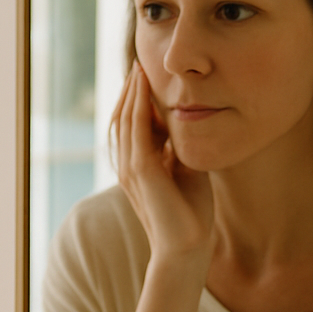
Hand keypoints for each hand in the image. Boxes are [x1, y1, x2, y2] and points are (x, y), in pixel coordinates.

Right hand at [111, 61, 214, 259]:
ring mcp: (131, 167)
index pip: (132, 126)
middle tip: (138, 64)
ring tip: (139, 70)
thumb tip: (181, 124)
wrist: (185, 247)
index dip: (137, 100)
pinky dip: (137, 106)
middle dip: (130, 91)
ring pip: (125, 120)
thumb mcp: (185, 170)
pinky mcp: (140, 170)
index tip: (146, 76)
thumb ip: (178, 148)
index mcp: (138, 166)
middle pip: (123, 118)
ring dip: (131, 93)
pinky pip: (134, 129)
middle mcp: (128, 164)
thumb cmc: (189, 214)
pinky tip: (143, 89)